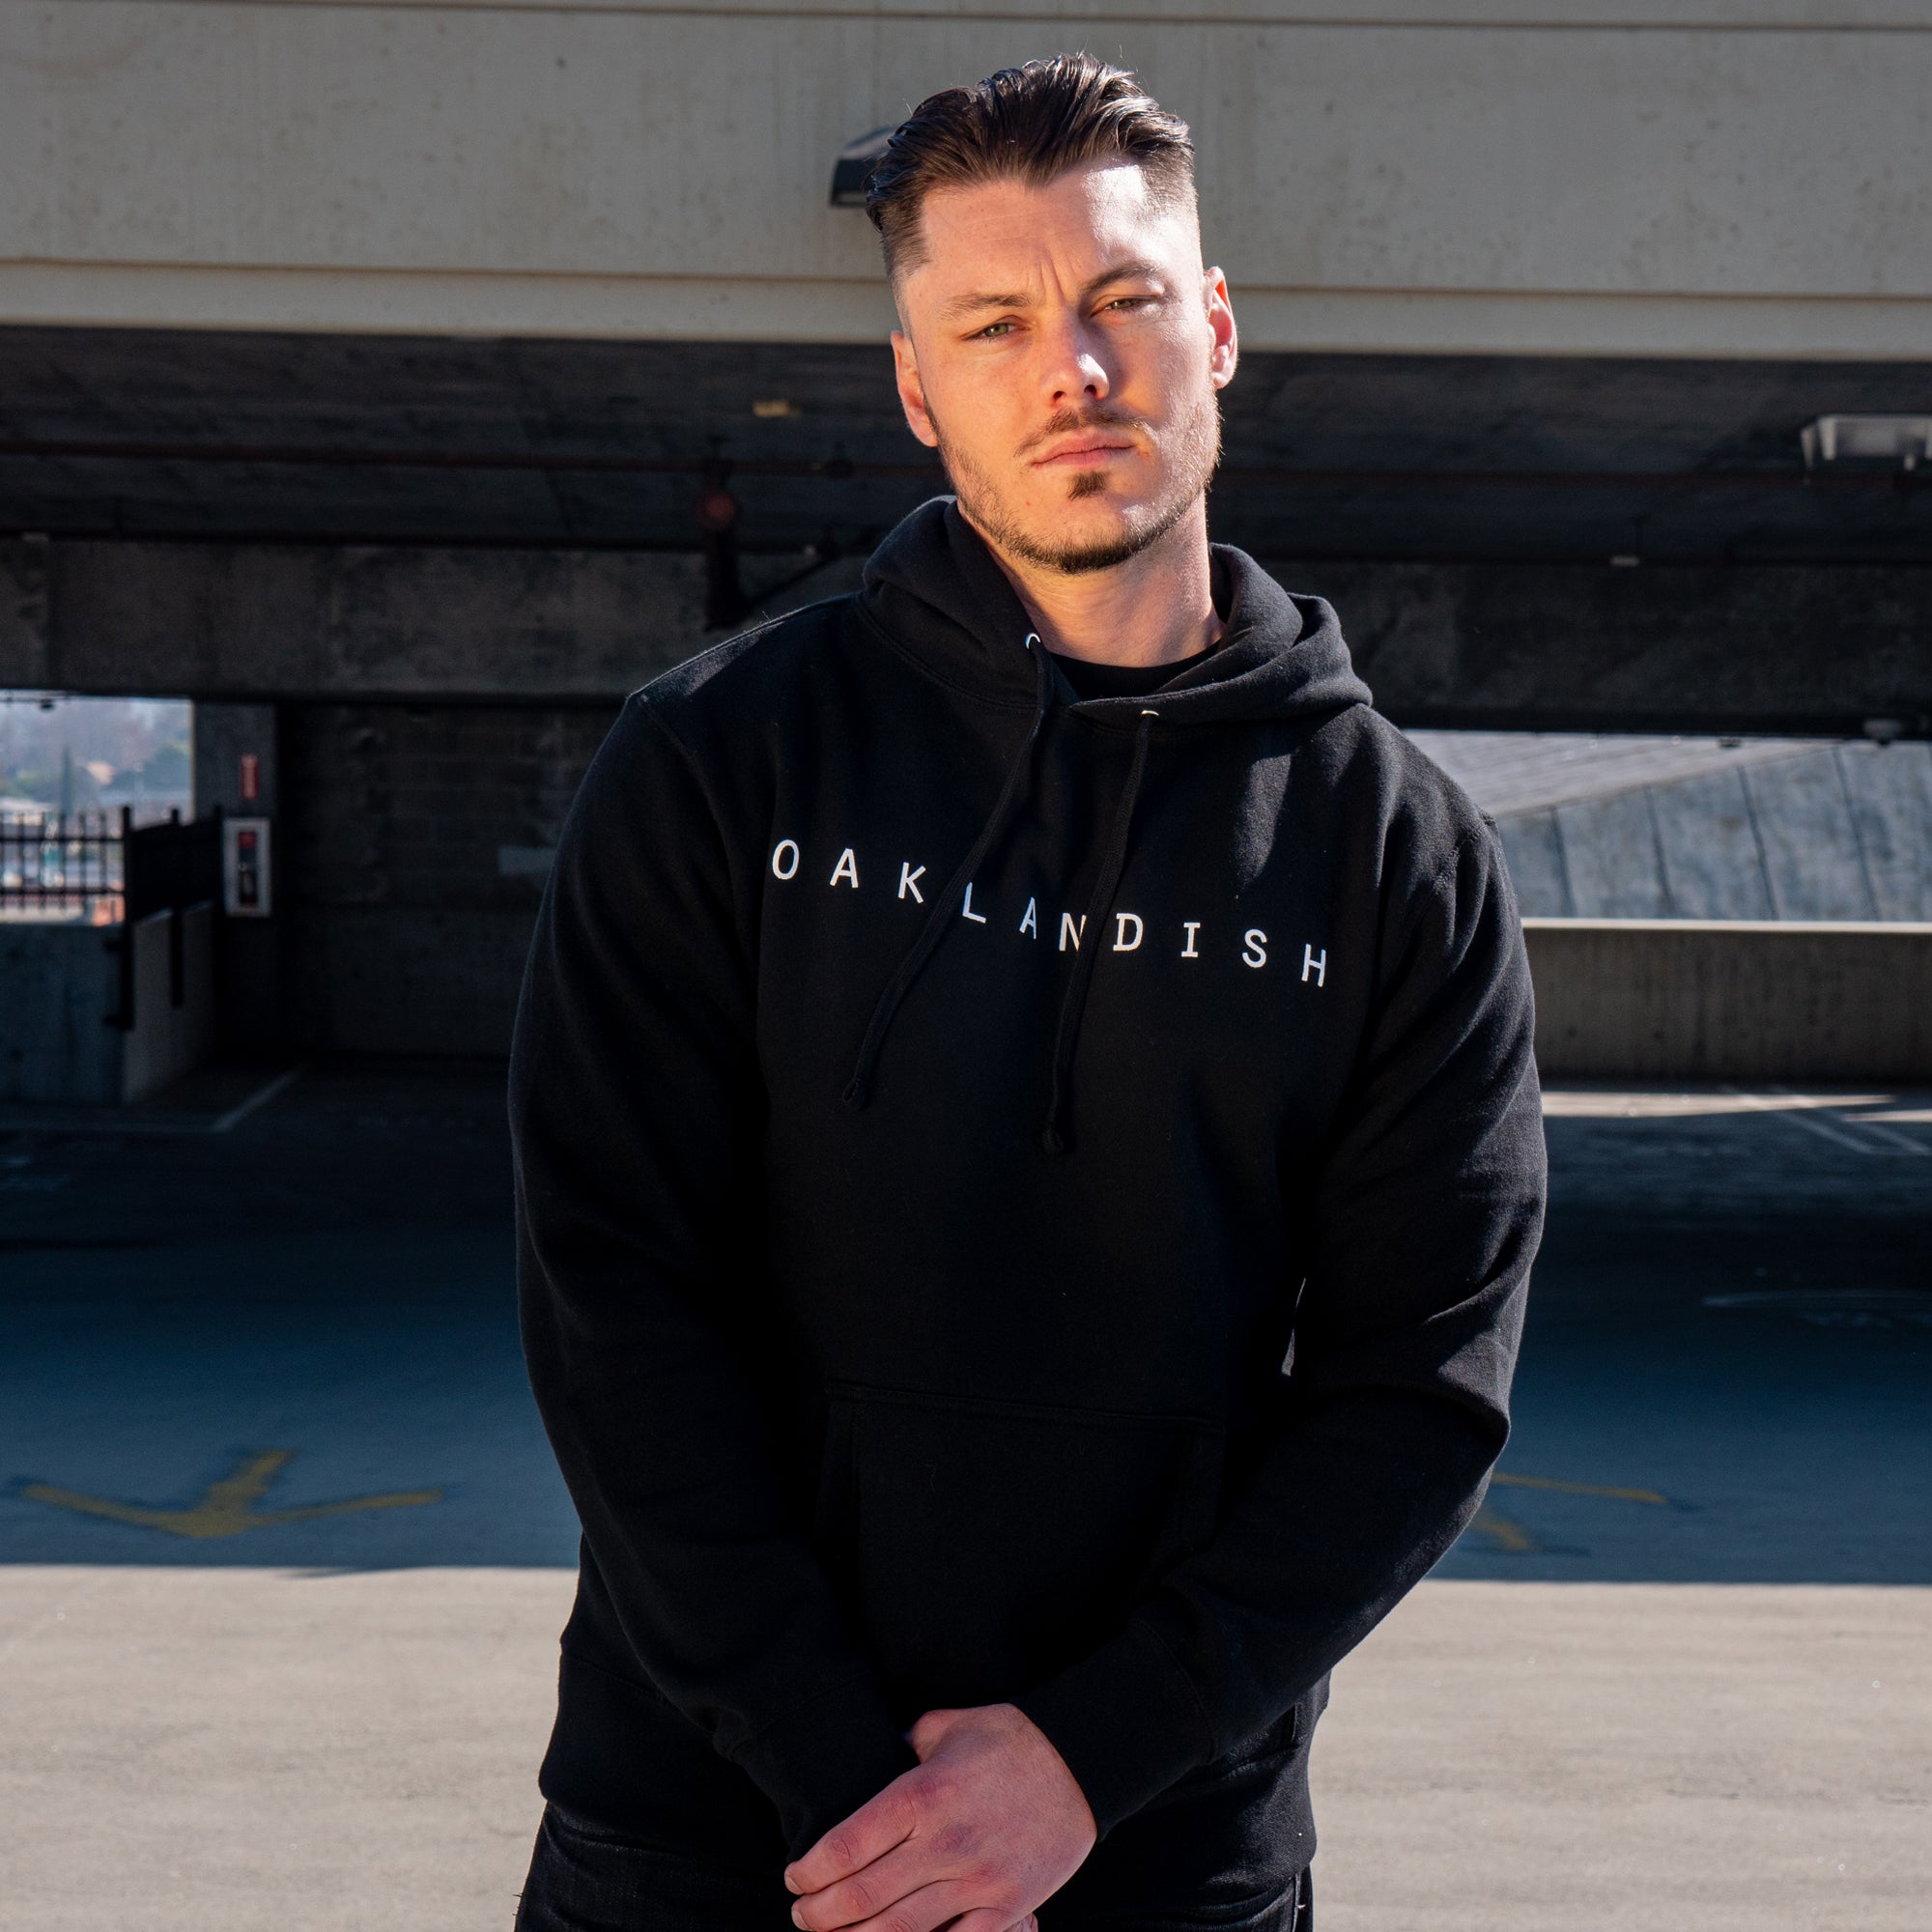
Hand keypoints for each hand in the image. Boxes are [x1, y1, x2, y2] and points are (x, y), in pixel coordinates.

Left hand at [784, 1702, 1096, 1931]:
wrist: (1080, 1762)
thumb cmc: (1008, 1738)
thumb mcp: (945, 1726)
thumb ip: (903, 1743)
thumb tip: (874, 1755)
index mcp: (921, 1795)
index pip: (845, 1847)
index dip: (810, 1873)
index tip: (795, 1879)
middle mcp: (943, 1843)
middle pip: (861, 1897)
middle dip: (820, 1914)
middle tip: (803, 1914)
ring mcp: (976, 1881)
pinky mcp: (1007, 1907)